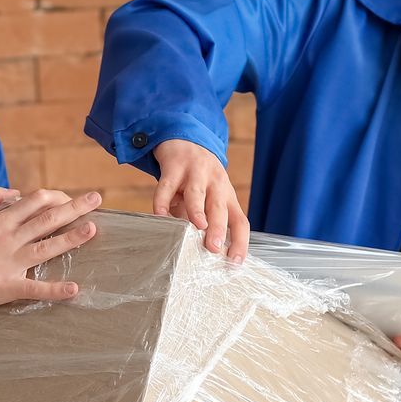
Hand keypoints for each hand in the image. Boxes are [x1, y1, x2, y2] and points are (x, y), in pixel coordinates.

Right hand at [0, 183, 101, 309]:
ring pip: (46, 248)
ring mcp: (11, 263)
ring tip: (93, 229)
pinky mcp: (8, 286)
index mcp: (1, 220)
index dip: (56, 197)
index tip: (69, 197)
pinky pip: (34, 288)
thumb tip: (13, 191)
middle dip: (74, 208)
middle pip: (47, 220)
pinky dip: (54, 290)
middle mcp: (10, 238)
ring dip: (71, 239)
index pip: (35, 202)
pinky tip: (74, 289)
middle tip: (96, 199)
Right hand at [151, 140, 247, 261]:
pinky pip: (167, 186)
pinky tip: (160, 216)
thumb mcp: (208, 197)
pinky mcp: (174, 167)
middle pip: (220, 208)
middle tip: (215, 248)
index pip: (240, 221)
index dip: (240, 242)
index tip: (235, 262)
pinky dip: (162, 202)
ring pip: (197, 194)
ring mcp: (195, 174)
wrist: (186, 139)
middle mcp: (215, 184)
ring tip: (197, 227)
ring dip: (197, 211)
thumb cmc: (199, 178)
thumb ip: (205, 220)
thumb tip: (202, 251)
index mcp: (227, 196)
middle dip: (218, 229)